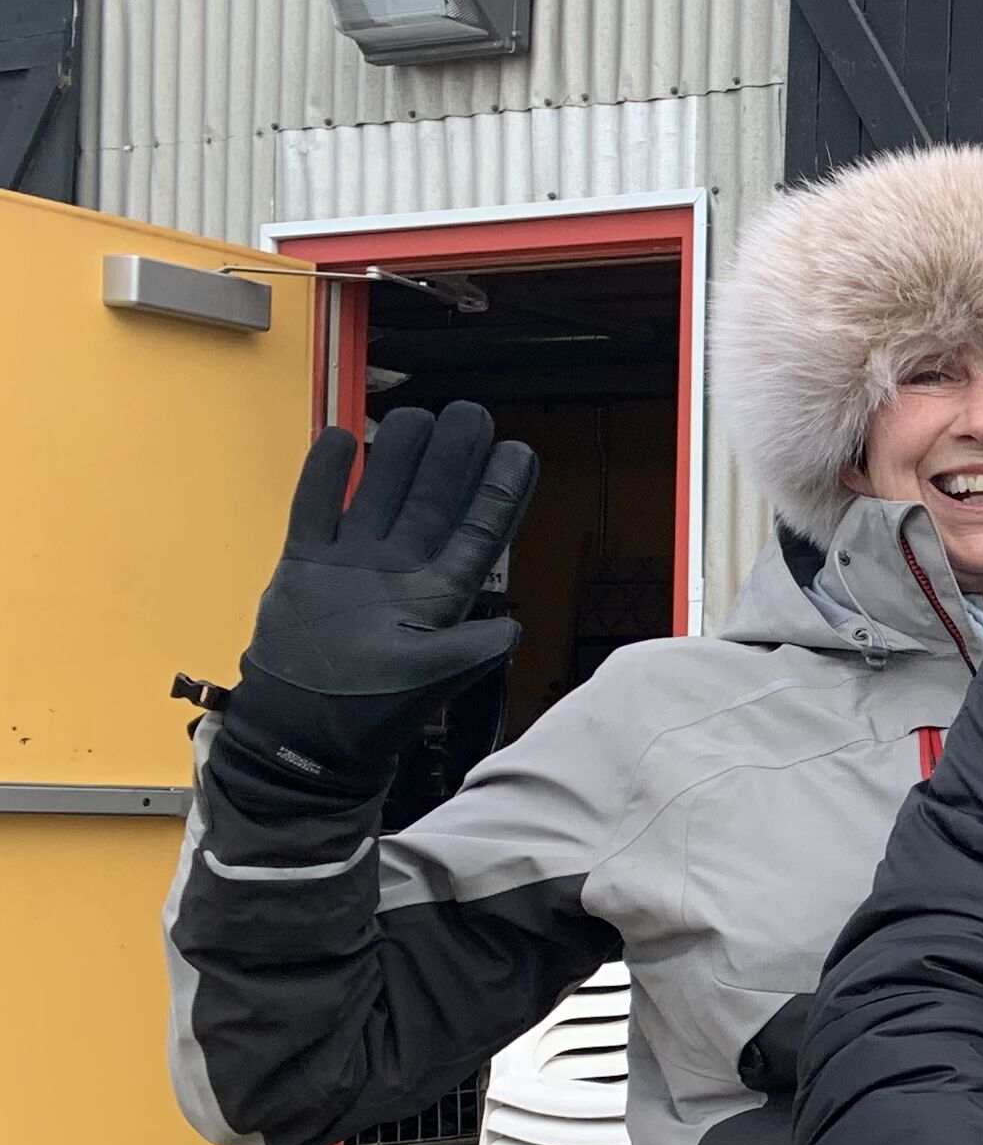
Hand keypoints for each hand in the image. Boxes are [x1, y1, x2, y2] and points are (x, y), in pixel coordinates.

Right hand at [220, 404, 536, 806]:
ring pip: (379, 494)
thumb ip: (471, 651)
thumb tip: (513, 627)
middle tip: (472, 413)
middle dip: (452, 457)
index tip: (521, 451)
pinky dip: (323, 476)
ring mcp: (352, 564)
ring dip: (396, 456)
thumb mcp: (429, 680)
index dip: (499, 492)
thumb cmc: (370, 713)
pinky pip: (315, 510)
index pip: (477, 531)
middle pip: (432, 500)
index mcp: (436, 594)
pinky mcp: (305, 565)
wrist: (301, 732)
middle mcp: (399, 570)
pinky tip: (339, 439)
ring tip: (416, 415)